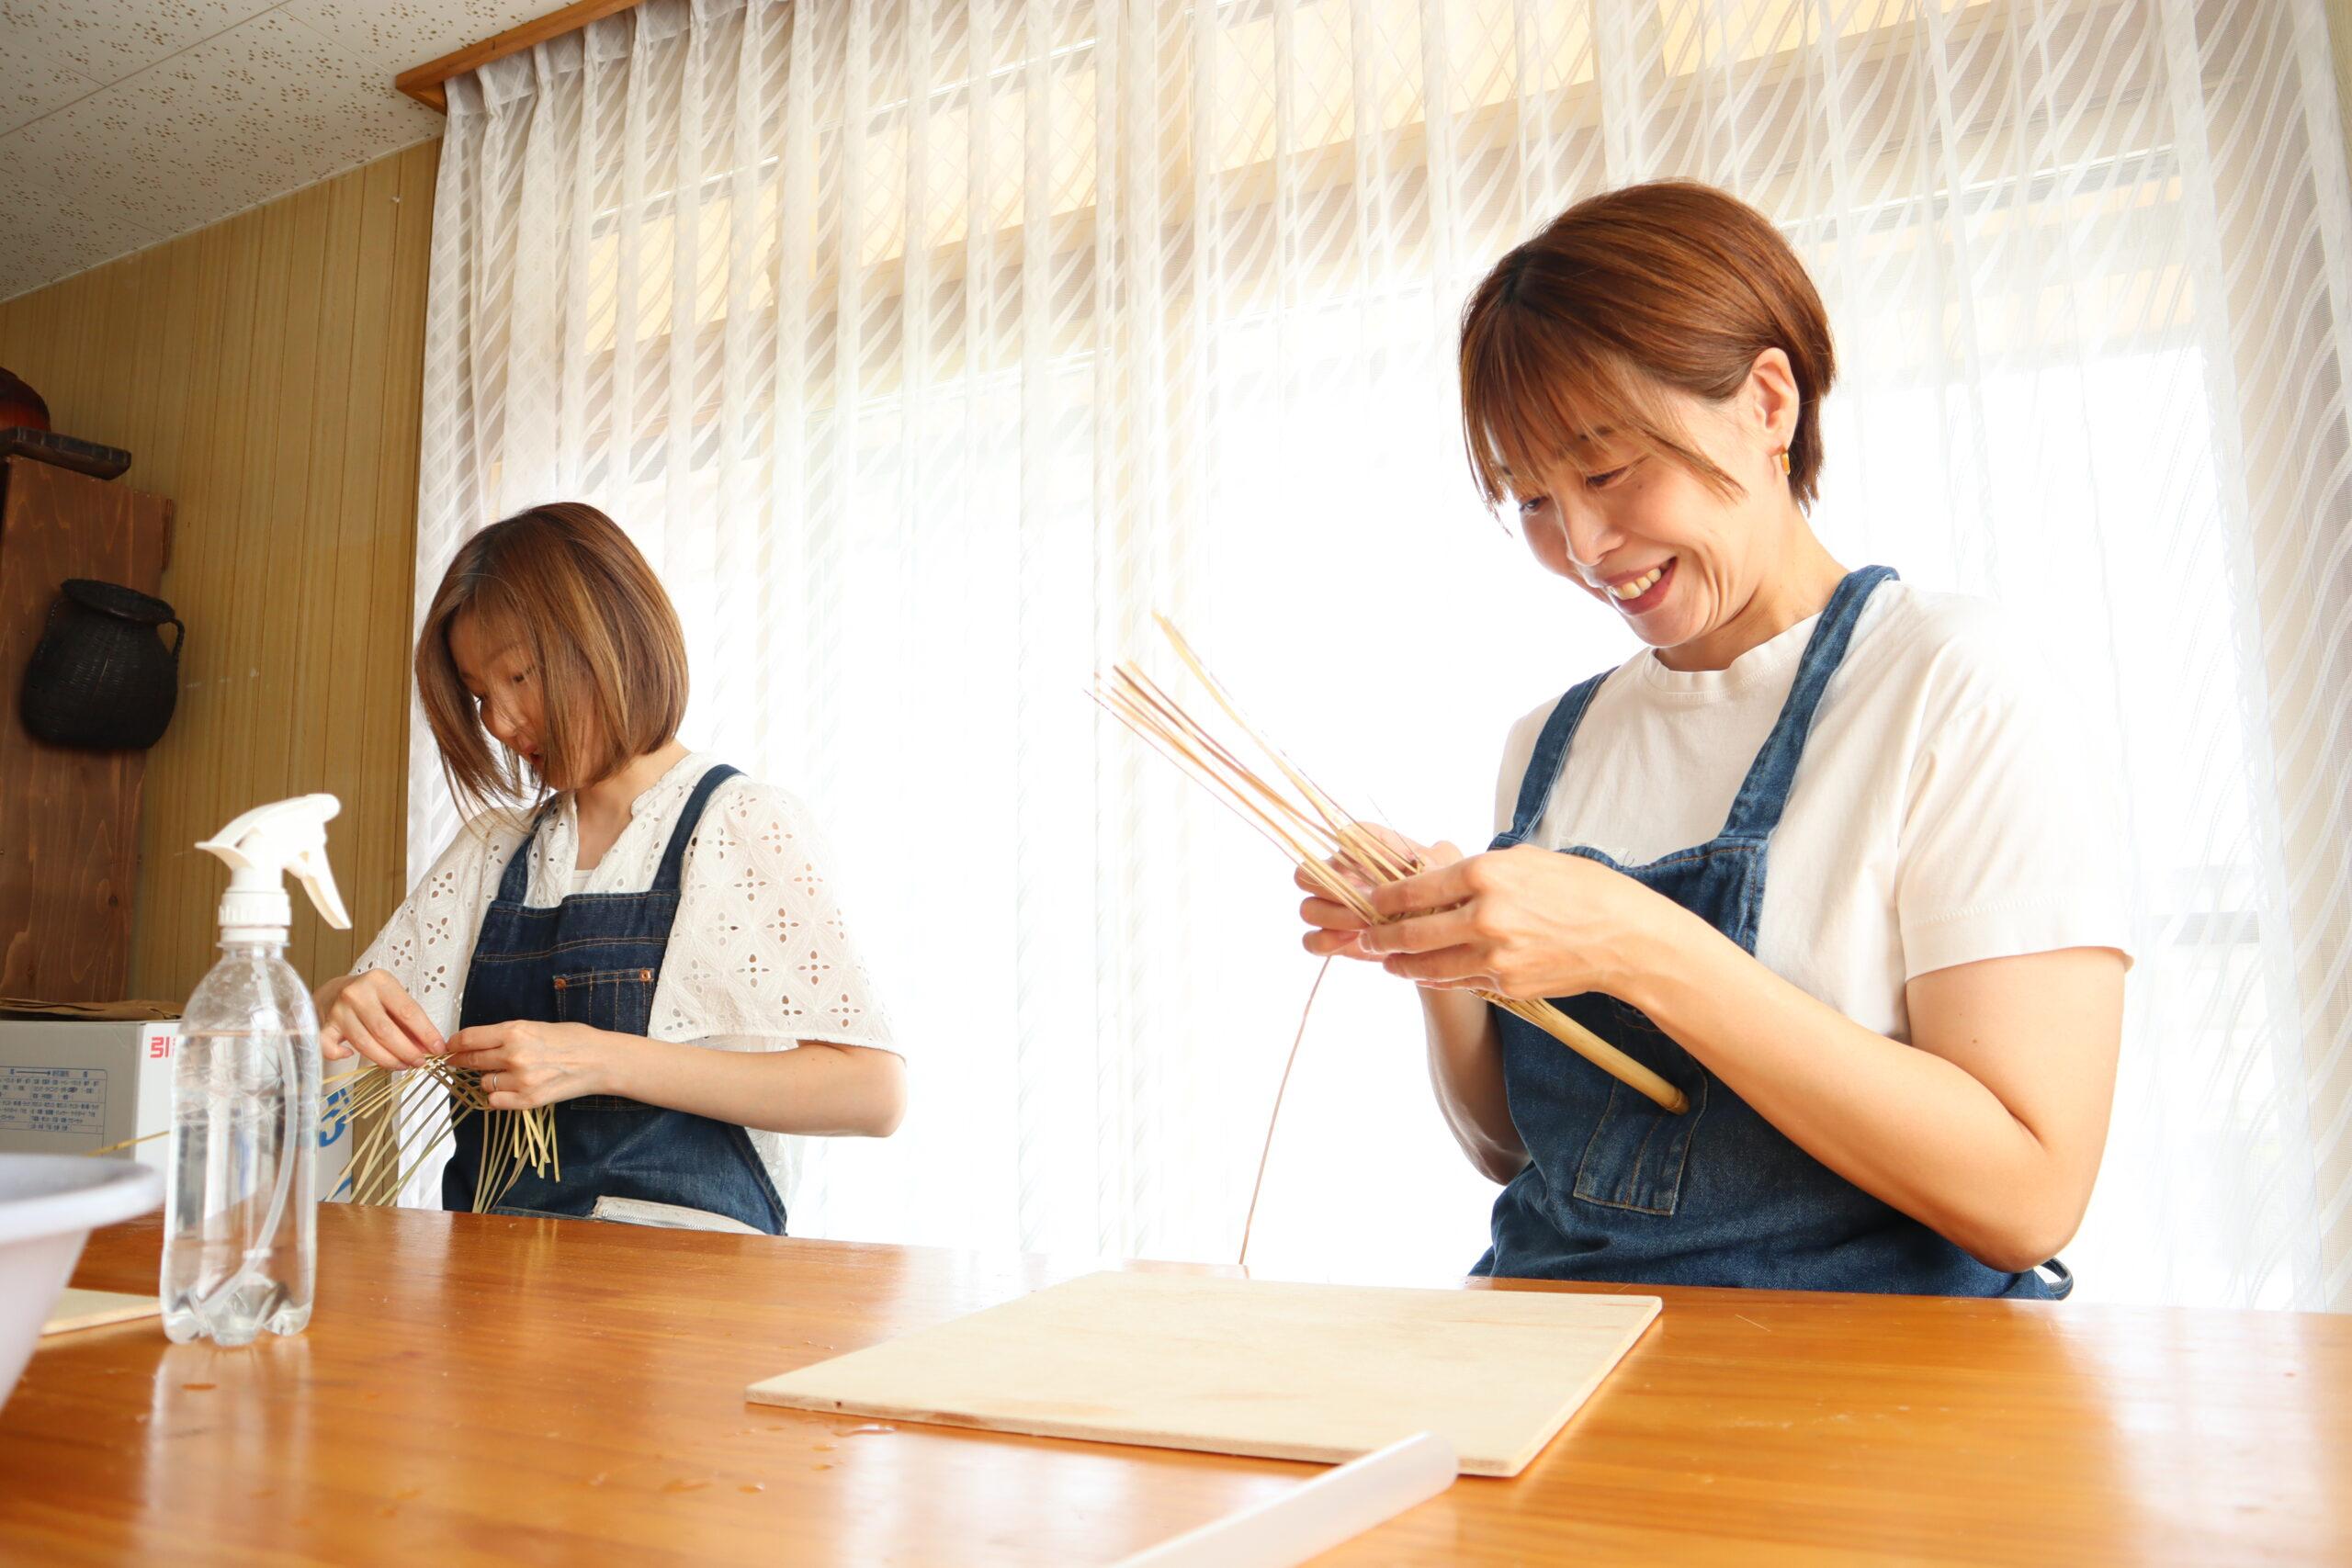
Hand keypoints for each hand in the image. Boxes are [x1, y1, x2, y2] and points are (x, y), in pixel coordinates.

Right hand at [318, 970, 442, 1068]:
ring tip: (402, 1065)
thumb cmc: (370, 997)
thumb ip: (409, 1022)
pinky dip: (339, 1055)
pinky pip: (330, 1047)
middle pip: (385, 1030)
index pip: (408, 1011)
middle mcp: (357, 993)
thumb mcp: (392, 999)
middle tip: (419, 1062)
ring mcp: (338, 1010)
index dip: (426, 1033)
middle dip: (406, 1051)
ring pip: (365, 1043)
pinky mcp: (324, 1025)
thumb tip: (429, 1048)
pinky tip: (350, 1056)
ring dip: (386, 1059)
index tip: (438, 1048)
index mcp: (380, 981)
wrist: (334, 991)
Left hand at [443, 1019, 617, 1109]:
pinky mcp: (528, 1101)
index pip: (469, 1039)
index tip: (450, 1047)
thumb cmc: (572, 1039)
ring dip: (488, 1079)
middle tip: (457, 1062)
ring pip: (483, 1083)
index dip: (454, 1044)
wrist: (600, 1061)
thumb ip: (506, 1035)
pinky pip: (495, 1101)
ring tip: (506, 1074)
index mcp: (514, 1031)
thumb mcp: (535, 1026)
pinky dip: (498, 1096)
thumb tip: (476, 1043)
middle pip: (471, 1061)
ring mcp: (520, 1080)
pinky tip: (511, 1089)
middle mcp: (513, 1055)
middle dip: (460, 1061)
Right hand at [1296, 824, 1463, 962]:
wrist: (1445, 934)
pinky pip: (1311, 940)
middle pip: (1309, 873)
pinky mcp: (1334, 938)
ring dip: (1332, 917)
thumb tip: (1431, 852)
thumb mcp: (1448, 874)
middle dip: (1332, 889)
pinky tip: (1353, 941)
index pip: (1344, 838)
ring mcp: (1335, 908)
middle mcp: (1344, 875)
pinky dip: (1326, 941)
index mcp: (1367, 849)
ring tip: (1363, 927)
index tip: (1370, 870)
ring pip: (1308, 908)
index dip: (1349, 852)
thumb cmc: (1446, 894)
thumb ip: (1437, 860)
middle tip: (1363, 907)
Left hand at [1350, 844, 1675, 1000]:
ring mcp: (1495, 955)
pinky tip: (1425, 974)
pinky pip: (1460, 981)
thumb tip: (1439, 876)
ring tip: (1386, 962)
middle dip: (1380, 937)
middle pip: (1412, 932)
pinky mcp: (1506, 983)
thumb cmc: (1581, 888)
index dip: (1385, 897)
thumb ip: (1480, 870)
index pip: (1417, 887)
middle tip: (1364, 937)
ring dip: (1401, 965)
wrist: (1626, 937)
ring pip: (1429, 965)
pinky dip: (1437, 978)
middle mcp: (1485, 915)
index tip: (1370, 899)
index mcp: (1487, 874)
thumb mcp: (1527, 860)